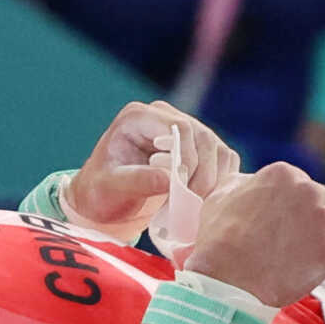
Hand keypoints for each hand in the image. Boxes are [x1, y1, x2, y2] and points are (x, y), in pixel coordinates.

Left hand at [67, 100, 238, 240]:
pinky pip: (223, 161)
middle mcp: (164, 117)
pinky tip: (201, 202)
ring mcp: (185, 131)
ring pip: (217, 150)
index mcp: (139, 116)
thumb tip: (169, 180)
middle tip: (188, 205)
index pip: (180, 128)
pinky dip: (219, 183)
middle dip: (201, 175)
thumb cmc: (101, 190)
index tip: (180, 189)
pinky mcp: (199, 149)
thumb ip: (136, 180)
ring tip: (191, 207)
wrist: (105, 199)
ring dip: (212, 181)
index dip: (188, 158)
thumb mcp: (110, 186)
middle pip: (203, 138)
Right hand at [183, 163, 324, 307]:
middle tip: (291, 244)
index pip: (304, 188)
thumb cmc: (218, 240)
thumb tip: (251, 182)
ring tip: (301, 257)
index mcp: (284, 174)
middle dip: (313, 224)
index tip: (282, 227)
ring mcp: (324, 220)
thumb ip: (245, 183)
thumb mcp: (222, 195)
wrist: (225, 279)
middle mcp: (308, 190)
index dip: (294, 211)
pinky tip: (320, 266)